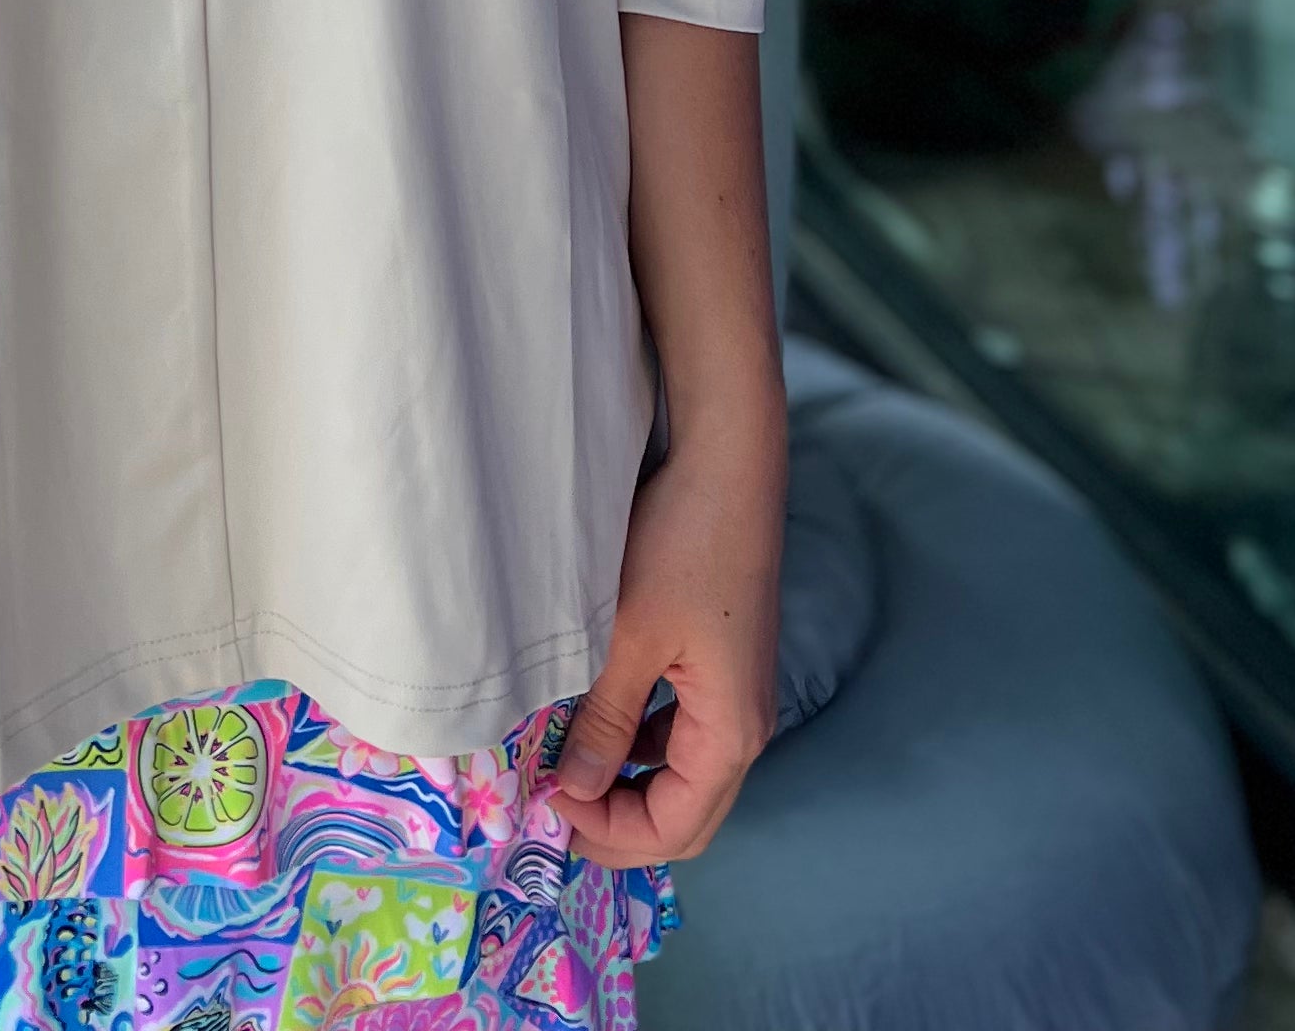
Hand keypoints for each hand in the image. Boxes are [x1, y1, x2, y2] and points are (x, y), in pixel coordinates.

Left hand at [546, 418, 783, 869]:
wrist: (729, 462)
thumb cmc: (683, 543)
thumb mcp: (629, 636)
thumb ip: (604, 720)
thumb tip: (573, 791)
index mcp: (732, 733)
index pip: (673, 828)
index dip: (609, 833)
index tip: (547, 806)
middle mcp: (747, 727)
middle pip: (686, 816)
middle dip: (620, 824)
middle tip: (554, 809)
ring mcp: (738, 696)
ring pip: (685, 777)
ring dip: (629, 785)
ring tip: (567, 771)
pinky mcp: (725, 666)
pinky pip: (684, 734)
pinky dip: (642, 746)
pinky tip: (600, 724)